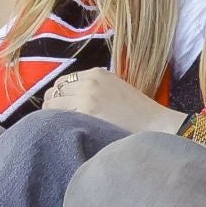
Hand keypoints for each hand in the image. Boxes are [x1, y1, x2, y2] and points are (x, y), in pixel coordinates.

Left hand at [43, 69, 178, 133]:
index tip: (58, 108)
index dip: (58, 96)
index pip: (62, 81)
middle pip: (54, 91)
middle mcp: (89, 80)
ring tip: (57, 129)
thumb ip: (93, 87)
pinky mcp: (88, 111)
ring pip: (53, 104)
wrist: (154, 124)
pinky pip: (60, 116)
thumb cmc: (136, 112)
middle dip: (51, 105)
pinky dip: (57, 124)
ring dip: (52, 116)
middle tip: (54, 121)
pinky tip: (63, 133)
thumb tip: (67, 97)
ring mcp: (87, 95)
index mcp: (96, 73)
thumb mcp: (115, 88)